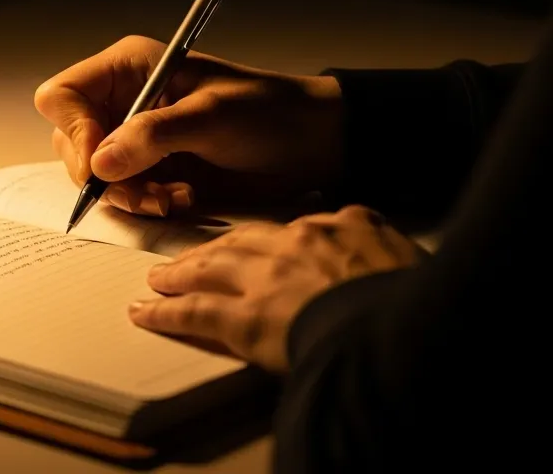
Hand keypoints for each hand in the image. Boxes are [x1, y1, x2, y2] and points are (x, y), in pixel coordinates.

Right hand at [33, 35, 343, 215]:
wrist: (311, 144)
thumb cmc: (269, 113)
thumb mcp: (211, 117)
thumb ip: (153, 136)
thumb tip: (100, 163)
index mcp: (129, 69)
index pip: (63, 95)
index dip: (73, 131)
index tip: (100, 163)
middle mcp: (124, 100)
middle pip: (72, 141)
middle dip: (104, 174)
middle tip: (143, 190)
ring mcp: (136, 136)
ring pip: (96, 174)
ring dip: (129, 194)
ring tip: (172, 196)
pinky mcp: (151, 168)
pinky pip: (124, 193)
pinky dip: (145, 203)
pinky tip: (181, 198)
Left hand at [127, 206, 425, 371]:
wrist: (396, 324)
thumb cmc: (408, 294)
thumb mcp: (404, 248)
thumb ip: (376, 237)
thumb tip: (373, 236)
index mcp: (335, 227)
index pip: (293, 229)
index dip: (270, 242)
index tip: (260, 248)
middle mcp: (291, 245)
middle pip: (240, 242)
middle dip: (211, 251)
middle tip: (190, 258)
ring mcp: (264, 280)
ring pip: (208, 270)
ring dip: (180, 274)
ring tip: (160, 279)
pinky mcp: (244, 319)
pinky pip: (193, 313)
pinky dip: (164, 313)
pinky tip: (144, 313)